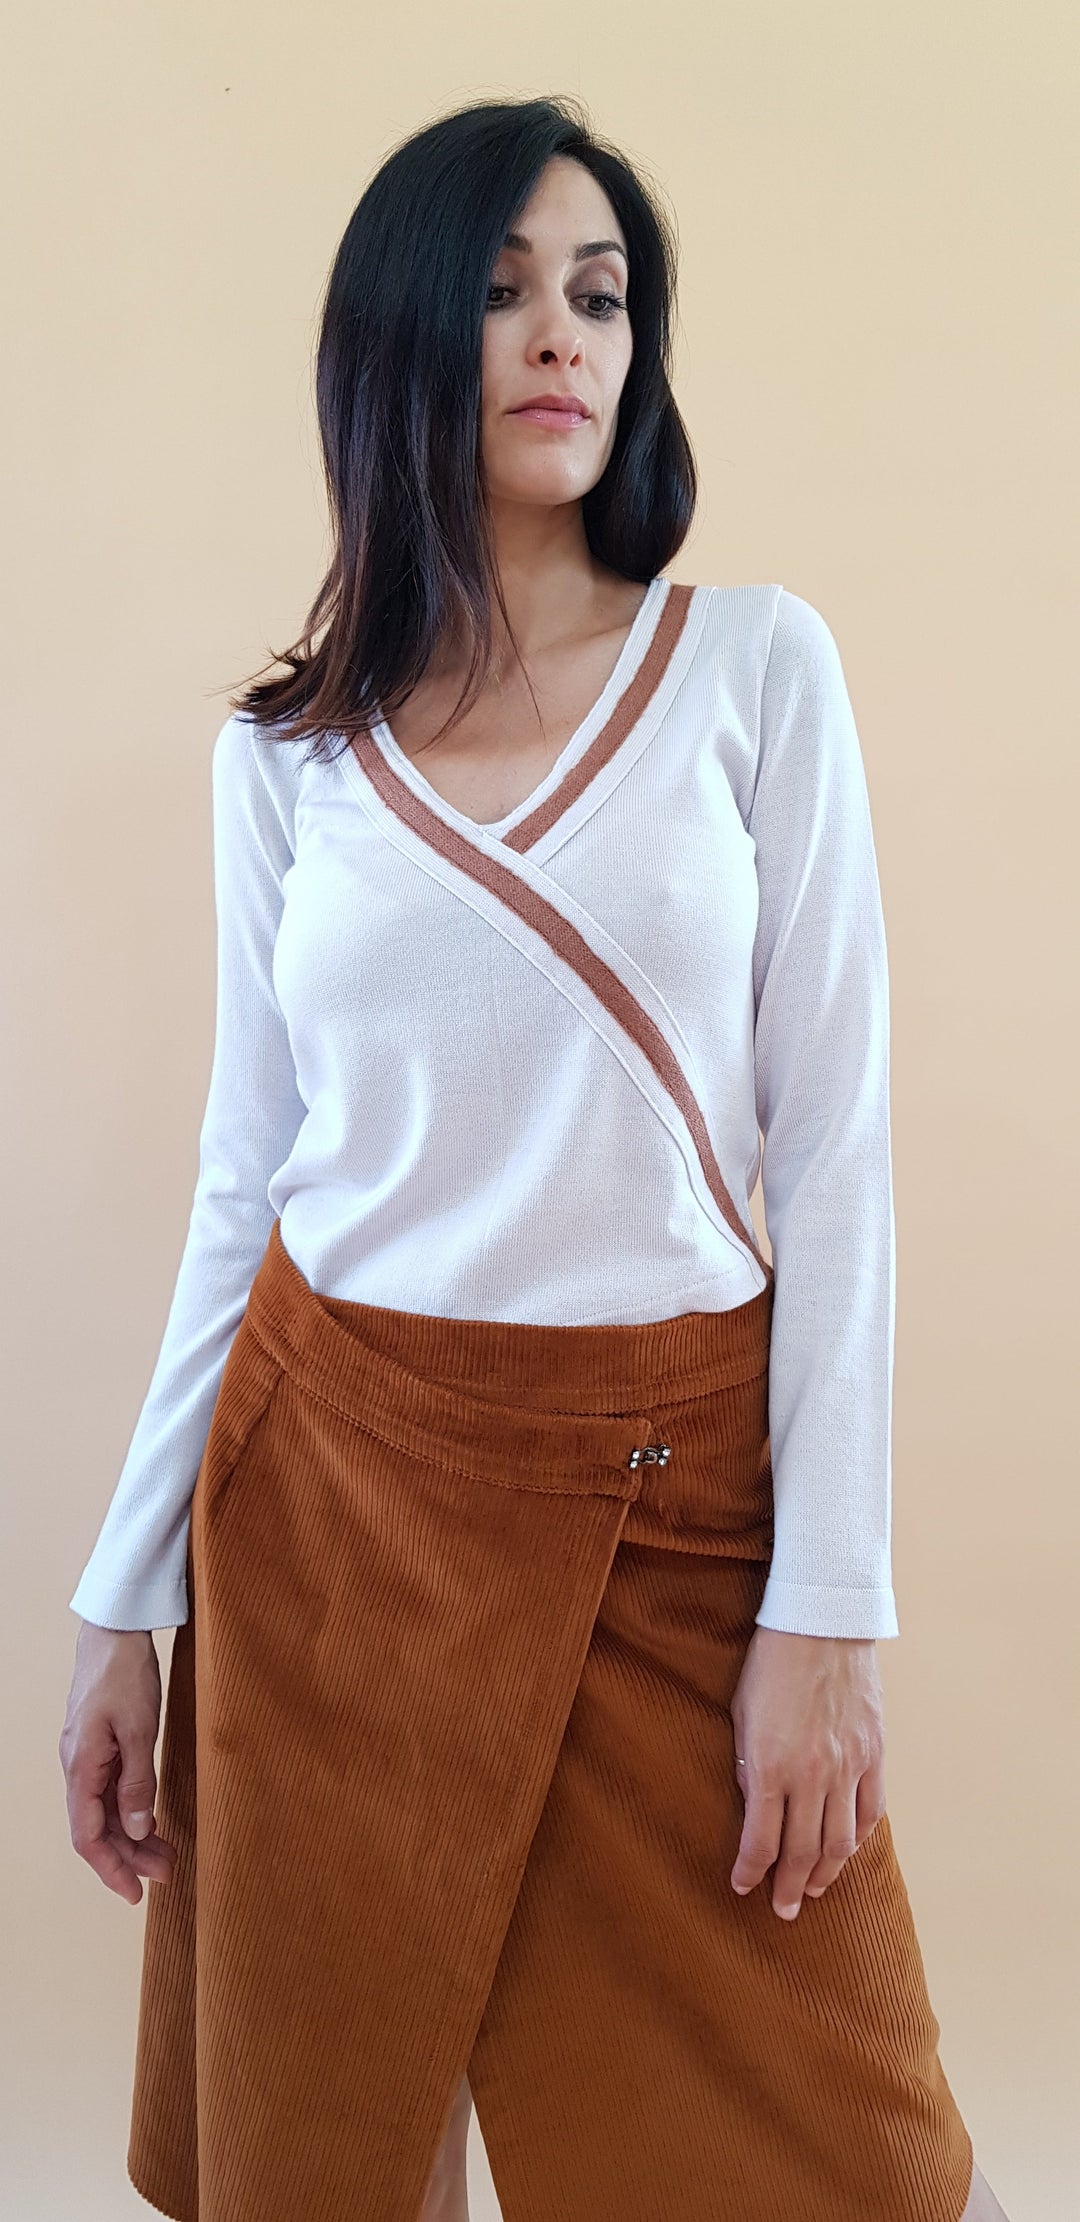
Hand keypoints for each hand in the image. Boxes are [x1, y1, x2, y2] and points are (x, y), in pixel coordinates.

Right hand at [59, 1620, 176, 1903]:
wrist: (114, 1631)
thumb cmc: (124, 1674)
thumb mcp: (138, 1729)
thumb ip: (137, 1782)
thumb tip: (137, 1829)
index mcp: (81, 1768)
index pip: (88, 1836)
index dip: (111, 1868)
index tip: (135, 1894)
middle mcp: (78, 1768)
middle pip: (97, 1829)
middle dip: (129, 1857)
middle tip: (167, 1874)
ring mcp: (87, 1757)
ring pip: (104, 1812)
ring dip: (133, 1836)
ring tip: (166, 1854)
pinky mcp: (100, 1746)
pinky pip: (110, 1791)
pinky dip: (130, 1811)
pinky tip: (151, 1819)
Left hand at [728, 1625, 885, 1919]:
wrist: (823, 1622)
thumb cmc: (771, 1662)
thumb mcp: (743, 1713)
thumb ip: (749, 1763)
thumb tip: (755, 1803)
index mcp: (771, 1767)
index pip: (761, 1840)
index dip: (750, 1871)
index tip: (742, 1886)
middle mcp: (813, 1776)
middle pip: (802, 1851)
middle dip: (789, 1887)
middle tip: (783, 1911)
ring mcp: (849, 1767)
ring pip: (841, 1841)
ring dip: (826, 1871)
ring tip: (813, 1889)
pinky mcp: (874, 1754)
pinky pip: (870, 1811)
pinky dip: (859, 1837)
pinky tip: (847, 1849)